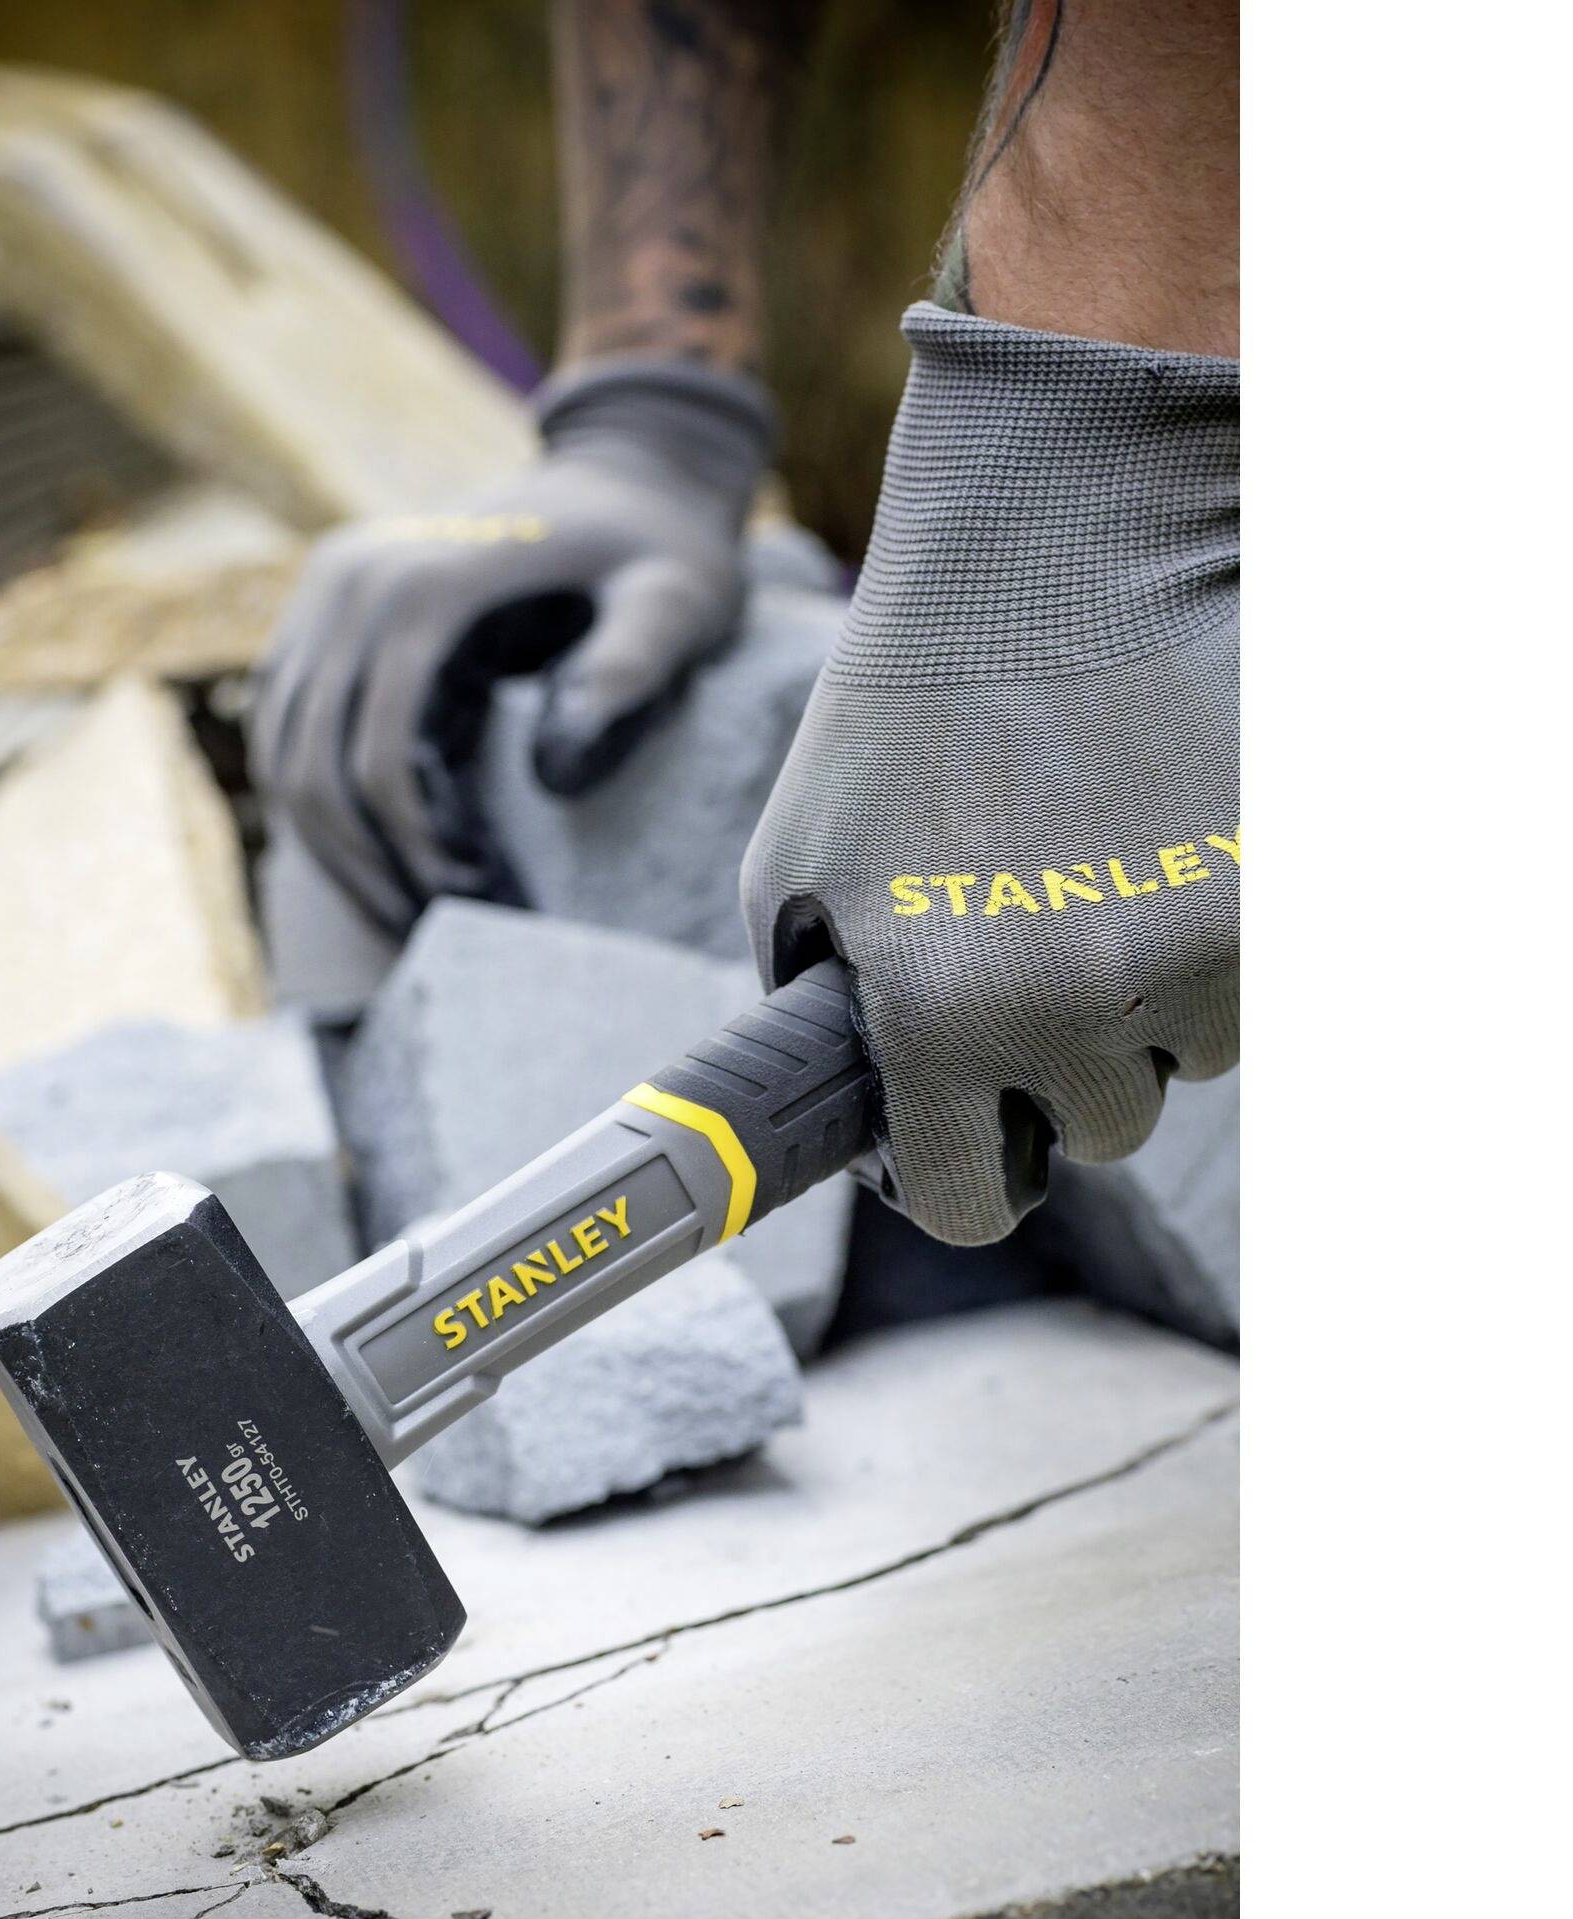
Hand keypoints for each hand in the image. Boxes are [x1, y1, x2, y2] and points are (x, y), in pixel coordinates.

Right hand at [252, 358, 772, 932]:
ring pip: (283, 756)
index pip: (376, 756)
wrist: (622, 474)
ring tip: (408, 908)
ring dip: (334, 849)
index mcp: (421, 583)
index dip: (413, 851)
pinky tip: (390, 852)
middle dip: (363, 868)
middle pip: (309, 768)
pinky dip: (324, 803)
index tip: (472, 903)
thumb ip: (631, 668)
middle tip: (430, 931)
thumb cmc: (660, 548)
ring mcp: (323, 594)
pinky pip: (289, 729)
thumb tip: (555, 773)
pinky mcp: (322, 616)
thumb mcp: (678, 601)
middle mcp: (348, 581)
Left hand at [742, 305, 1238, 1245]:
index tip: (965, 1141)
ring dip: (1133, 1012)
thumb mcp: (799, 870)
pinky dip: (1199, 955)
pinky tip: (1147, 853)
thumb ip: (821, 1013)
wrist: (1053, 560)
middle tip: (1022, 962)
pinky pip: (1238, 997)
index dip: (958, 1175)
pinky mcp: (1271, 902)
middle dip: (1051, 1074)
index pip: (965, 1205)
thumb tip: (862, 1115)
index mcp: (938, 1015)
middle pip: (1091, 1138)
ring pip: (1177, 1068)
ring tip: (1083, 880)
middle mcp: (1074, 1010)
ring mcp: (1192, 958)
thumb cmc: (902, 714)